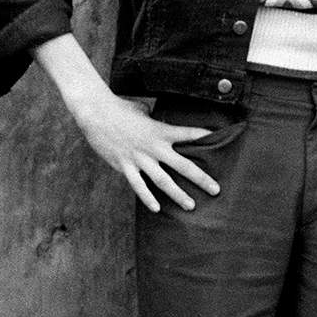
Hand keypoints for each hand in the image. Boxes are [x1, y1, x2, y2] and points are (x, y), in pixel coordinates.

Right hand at [76, 93, 220, 213]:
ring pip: (163, 181)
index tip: (220, 140)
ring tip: (191, 206)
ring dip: (178, 194)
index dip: (204, 136)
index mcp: (161, 131)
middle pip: (183, 165)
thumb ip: (156, 121)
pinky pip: (138, 185)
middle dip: (201, 179)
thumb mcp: (144, 111)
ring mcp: (139, 158)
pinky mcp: (125, 166)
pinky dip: (147, 198)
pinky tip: (157, 209)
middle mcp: (154, 147)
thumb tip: (163, 122)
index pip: (188, 134)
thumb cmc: (121, 108)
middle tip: (216, 190)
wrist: (95, 112)